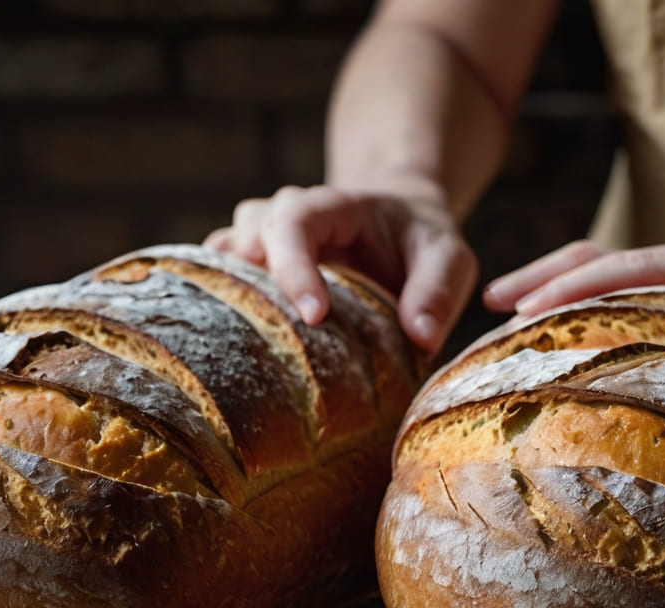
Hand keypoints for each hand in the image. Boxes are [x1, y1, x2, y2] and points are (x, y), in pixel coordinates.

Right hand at [206, 185, 477, 352]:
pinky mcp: (251, 267)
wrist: (397, 224)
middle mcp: (283, 215)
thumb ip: (439, 290)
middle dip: (252, 282)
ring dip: (227, 291)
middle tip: (267, 334)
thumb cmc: (421, 240)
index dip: (294, 268)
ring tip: (241, 339)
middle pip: (247, 237)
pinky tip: (228, 344)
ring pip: (222, 254)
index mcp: (330, 205)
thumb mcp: (449, 255)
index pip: (294, 224)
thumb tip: (420, 338)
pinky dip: (218, 304)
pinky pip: (216, 279)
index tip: (315, 316)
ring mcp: (261, 239)